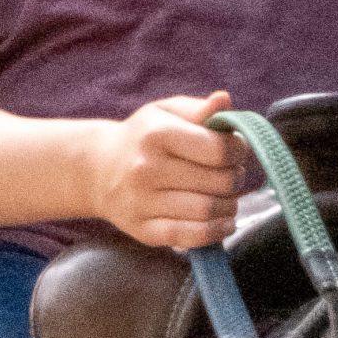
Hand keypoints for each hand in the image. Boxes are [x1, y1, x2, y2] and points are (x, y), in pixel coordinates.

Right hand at [86, 90, 246, 248]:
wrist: (99, 170)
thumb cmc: (143, 137)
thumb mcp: (165, 112)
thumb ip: (198, 109)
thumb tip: (224, 100)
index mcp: (156, 134)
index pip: (219, 149)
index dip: (238, 151)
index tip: (236, 151)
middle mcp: (147, 169)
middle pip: (220, 182)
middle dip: (236, 179)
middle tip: (232, 175)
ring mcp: (143, 202)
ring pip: (209, 210)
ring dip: (230, 206)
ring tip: (226, 197)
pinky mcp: (144, 230)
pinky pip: (193, 236)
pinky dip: (217, 231)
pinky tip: (223, 222)